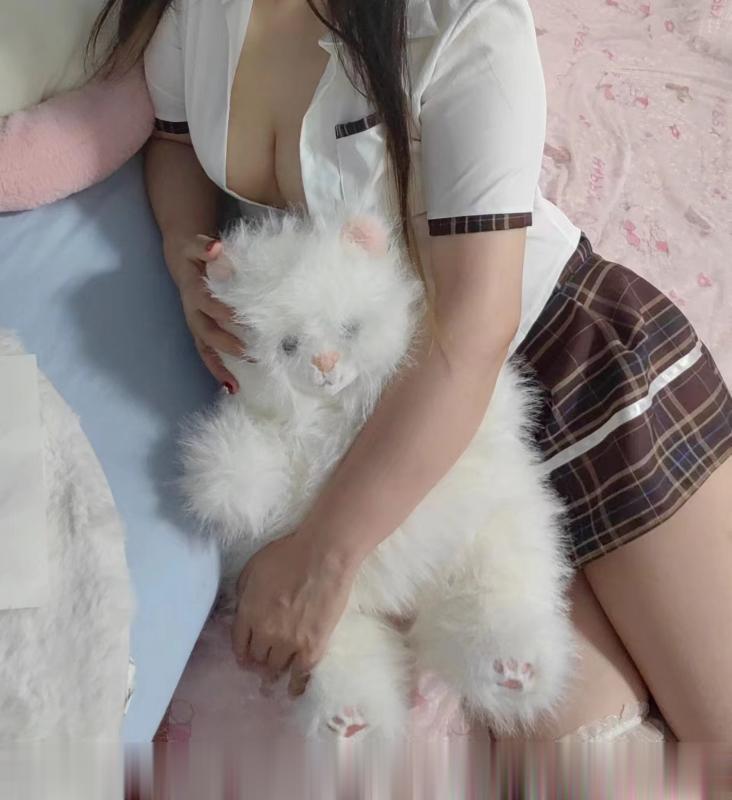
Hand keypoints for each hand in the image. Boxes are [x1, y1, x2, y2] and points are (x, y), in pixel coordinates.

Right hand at [164, 233, 247, 391]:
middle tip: (251, 354)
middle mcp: (193, 311)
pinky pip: (207, 353)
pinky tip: (232, 386)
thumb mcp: (197, 244)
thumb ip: (205, 246)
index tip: (243, 320)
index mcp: (194, 290)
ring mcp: (196, 324)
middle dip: (228, 344)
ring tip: (236, 385)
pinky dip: (217, 370)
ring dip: (220, 367)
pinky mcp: (200, 332)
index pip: (209, 303)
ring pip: (206, 348)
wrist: (183, 257)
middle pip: (208, 331)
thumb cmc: (197, 252)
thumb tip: (217, 248)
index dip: (223, 311)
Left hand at [231, 531, 356, 696]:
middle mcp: (265, 633)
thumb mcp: (253, 568)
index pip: (239, 644)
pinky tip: (294, 690)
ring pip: (276, 668)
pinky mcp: (313, 647)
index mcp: (248, 613)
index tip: (245, 657)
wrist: (323, 555)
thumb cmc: (288, 555)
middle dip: (258, 661)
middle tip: (263, 664)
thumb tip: (243, 609)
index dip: (242, 652)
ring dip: (274, 672)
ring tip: (276, 678)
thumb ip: (244, 593)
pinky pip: (301, 674)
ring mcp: (289, 642)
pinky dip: (296, 684)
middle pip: (257, 657)